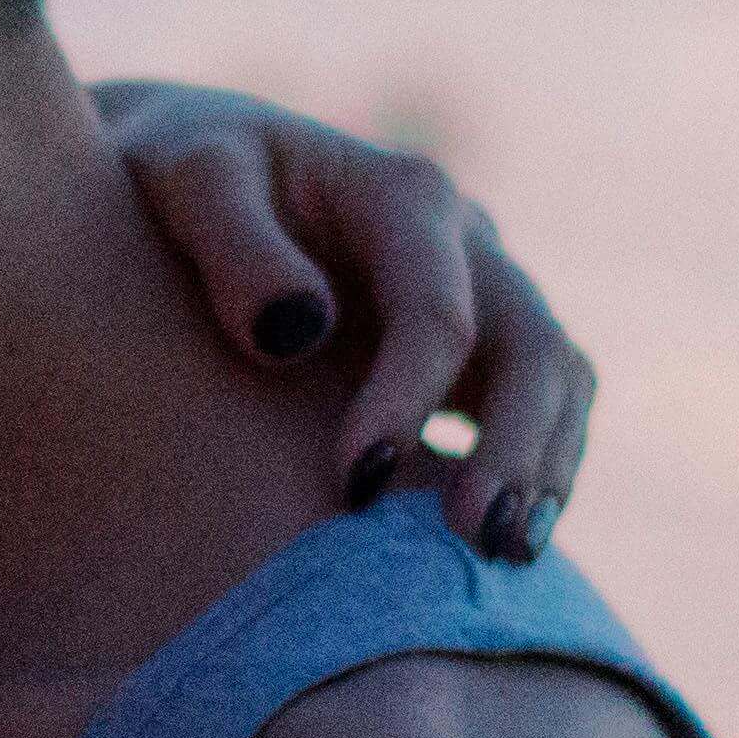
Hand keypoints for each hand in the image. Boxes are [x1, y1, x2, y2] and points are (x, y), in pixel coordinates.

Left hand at [92, 79, 594, 565]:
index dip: (406, 403)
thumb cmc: (181, 180)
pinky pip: (537, 410)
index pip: (436, 311)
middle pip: (534, 346)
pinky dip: (531, 473)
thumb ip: (232, 243)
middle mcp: (463, 240)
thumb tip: (294, 334)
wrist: (193, 179)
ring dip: (545, 469)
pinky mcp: (474, 347)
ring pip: (557, 381)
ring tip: (500, 557)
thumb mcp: (187, 182)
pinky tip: (490, 550)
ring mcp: (479, 291)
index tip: (355, 488)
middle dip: (518, 447)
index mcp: (401, 193)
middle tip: (478, 540)